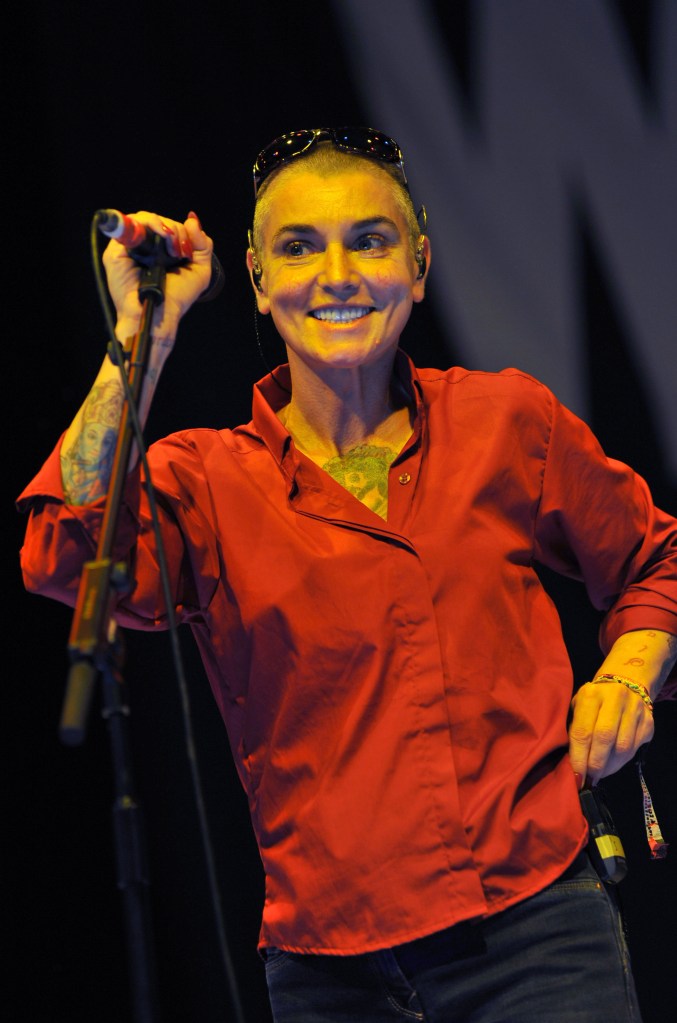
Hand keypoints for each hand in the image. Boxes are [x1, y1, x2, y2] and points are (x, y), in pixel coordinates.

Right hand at [102, 210, 213, 345]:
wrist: (161, 315)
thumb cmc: (177, 298)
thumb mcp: (199, 270)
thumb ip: (202, 245)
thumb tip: (192, 219)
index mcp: (159, 251)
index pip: (167, 226)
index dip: (181, 231)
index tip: (189, 250)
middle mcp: (142, 247)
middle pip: (158, 220)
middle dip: (176, 230)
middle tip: (182, 251)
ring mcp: (128, 247)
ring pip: (145, 218)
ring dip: (166, 227)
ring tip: (174, 248)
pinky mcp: (117, 250)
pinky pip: (132, 224)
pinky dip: (151, 223)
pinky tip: (164, 235)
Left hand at [568, 680, 653, 785]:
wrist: (625, 682)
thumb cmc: (594, 700)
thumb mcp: (578, 706)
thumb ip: (574, 729)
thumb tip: (572, 763)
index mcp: (591, 694)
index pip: (583, 731)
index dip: (579, 757)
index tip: (576, 775)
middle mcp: (615, 698)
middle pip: (605, 739)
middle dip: (595, 764)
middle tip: (588, 778)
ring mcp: (635, 709)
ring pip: (623, 747)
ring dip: (609, 766)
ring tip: (599, 774)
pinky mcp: (648, 721)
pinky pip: (635, 749)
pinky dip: (621, 762)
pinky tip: (611, 765)